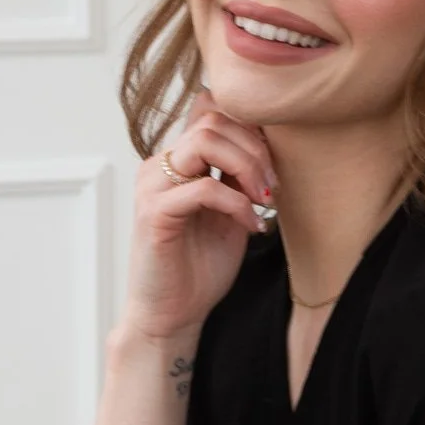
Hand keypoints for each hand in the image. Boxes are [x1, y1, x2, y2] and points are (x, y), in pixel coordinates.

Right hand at [120, 90, 278, 341]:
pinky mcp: (153, 213)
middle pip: (213, 119)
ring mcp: (152, 186)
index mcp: (177, 161)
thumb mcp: (231, 210)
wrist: (172, 314)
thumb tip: (272, 142)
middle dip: (255, 148)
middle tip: (273, 187)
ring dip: (247, 166)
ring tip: (263, 200)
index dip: (250, 126)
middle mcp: (160, 165)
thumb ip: (240, 176)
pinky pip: (203, 187)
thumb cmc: (201, 266)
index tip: (273, 163)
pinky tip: (251, 225)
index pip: (209, 109)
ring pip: (205, 141)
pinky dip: (237, 203)